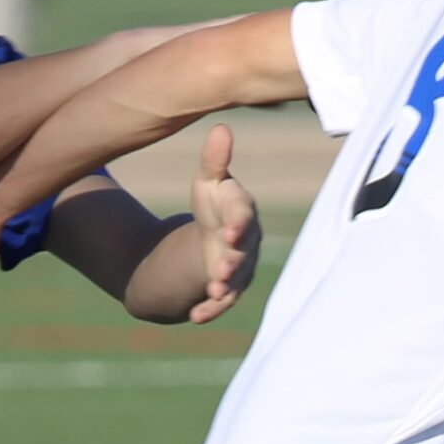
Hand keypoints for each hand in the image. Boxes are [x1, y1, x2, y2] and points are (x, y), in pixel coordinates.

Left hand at [187, 123, 261, 323]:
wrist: (214, 236)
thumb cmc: (214, 203)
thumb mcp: (208, 181)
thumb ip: (215, 160)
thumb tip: (221, 127)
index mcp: (242, 212)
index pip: (244, 216)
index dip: (239, 224)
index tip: (229, 231)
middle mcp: (248, 242)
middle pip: (244, 253)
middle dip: (234, 263)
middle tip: (222, 271)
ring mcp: (241, 268)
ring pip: (237, 281)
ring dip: (225, 290)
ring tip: (210, 293)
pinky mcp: (229, 289)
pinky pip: (223, 302)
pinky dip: (210, 310)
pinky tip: (195, 316)